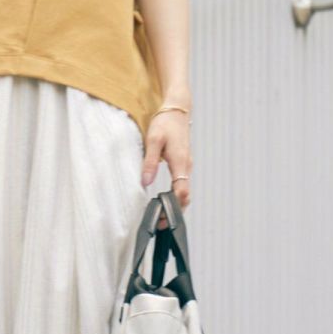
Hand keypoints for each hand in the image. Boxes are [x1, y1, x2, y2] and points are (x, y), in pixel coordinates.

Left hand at [140, 108, 190, 227]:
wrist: (177, 109)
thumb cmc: (165, 123)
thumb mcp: (153, 140)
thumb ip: (150, 162)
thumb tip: (146, 183)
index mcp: (181, 162)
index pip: (181, 191)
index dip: (174, 207)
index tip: (163, 218)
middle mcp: (187, 166)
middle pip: (185, 196)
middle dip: (175, 211)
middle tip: (160, 224)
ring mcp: (187, 165)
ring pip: (184, 191)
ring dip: (175, 205)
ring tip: (160, 216)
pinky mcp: (183, 164)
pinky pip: (182, 184)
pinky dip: (175, 196)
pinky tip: (164, 201)